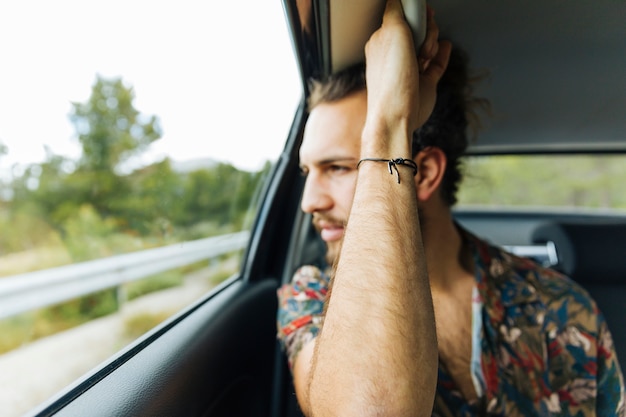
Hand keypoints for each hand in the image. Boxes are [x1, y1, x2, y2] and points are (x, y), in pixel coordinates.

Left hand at [363, 0, 450, 153]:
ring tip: (424, 57)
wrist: (397, 115)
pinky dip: (442, 53)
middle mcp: (394, 54)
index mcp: (382, 40)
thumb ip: (395, 10)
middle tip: (421, 42)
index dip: (415, 12)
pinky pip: (437, 62)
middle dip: (426, 30)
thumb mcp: (391, 31)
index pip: (401, 15)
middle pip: (418, 28)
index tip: (423, 12)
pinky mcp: (424, 83)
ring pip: (429, 44)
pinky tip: (444, 46)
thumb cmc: (391, 78)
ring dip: (432, 44)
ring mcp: (410, 68)